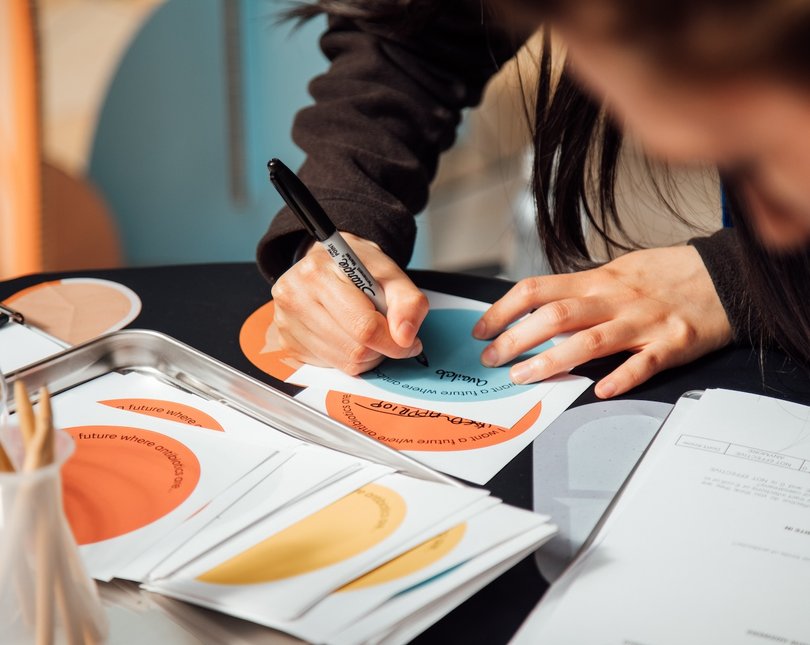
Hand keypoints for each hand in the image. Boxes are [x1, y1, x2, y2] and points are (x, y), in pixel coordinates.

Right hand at [271, 233, 428, 373]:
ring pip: (343, 362)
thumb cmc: (356, 266)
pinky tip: (347, 337)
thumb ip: (408, 302)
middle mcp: (293, 297)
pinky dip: (347, 359)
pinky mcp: (286, 342)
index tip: (408, 342)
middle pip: (354, 348)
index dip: (394, 341)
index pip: (364, 326)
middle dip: (380, 349)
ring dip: (366, 356)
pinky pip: (329, 367)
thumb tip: (406, 338)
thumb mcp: (389, 273)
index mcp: (318, 273)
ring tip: (366, 332)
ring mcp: (285, 322)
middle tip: (386, 333)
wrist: (327, 262)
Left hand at [473, 245, 731, 397]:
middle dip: (515, 339)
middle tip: (491, 360)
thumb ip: (579, 291)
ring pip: (590, 340)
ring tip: (523, 377)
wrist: (724, 276)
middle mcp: (614, 299)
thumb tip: (537, 308)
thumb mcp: (615, 272)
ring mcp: (643, 322)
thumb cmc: (664, 276)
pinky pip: (644, 362)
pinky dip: (622, 377)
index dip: (503, 310)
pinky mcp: (672, 343)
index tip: (482, 330)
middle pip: (555, 316)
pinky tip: (601, 391)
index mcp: (596, 281)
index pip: (537, 290)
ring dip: (552, 360)